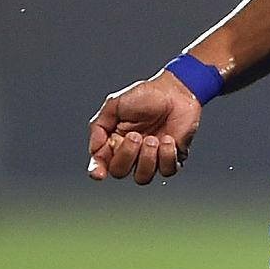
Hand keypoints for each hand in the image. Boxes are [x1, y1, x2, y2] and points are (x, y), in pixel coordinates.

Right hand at [87, 70, 204, 184]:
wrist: (175, 91)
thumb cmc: (145, 95)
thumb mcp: (114, 105)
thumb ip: (99, 127)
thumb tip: (95, 150)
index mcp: (114, 142)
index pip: (101, 164)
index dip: (97, 171)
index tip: (99, 173)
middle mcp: (132, 154)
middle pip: (120, 172)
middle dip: (127, 155)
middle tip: (136, 135)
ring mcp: (152, 158)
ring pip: (142, 177)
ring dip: (147, 158)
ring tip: (154, 138)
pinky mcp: (173, 157)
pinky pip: (167, 171)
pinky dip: (167, 156)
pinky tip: (168, 139)